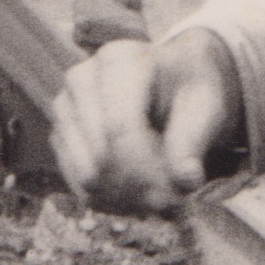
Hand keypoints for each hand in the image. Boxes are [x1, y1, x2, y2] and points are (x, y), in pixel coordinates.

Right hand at [51, 23, 239, 213]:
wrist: (170, 84)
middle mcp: (82, 79)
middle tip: (173, 204)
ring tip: (159, 200)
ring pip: (87, 175)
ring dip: (126, 199)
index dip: (147, 170)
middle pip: (102, 154)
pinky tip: (139, 199)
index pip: (120, 127)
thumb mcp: (204, 107)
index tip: (176, 196)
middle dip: (140, 188)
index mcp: (119, 60)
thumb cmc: (187, 92)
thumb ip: (192, 142)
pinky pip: (78, 185)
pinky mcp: (60, 136)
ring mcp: (65, 109)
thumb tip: (185, 181)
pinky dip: (111, 202)